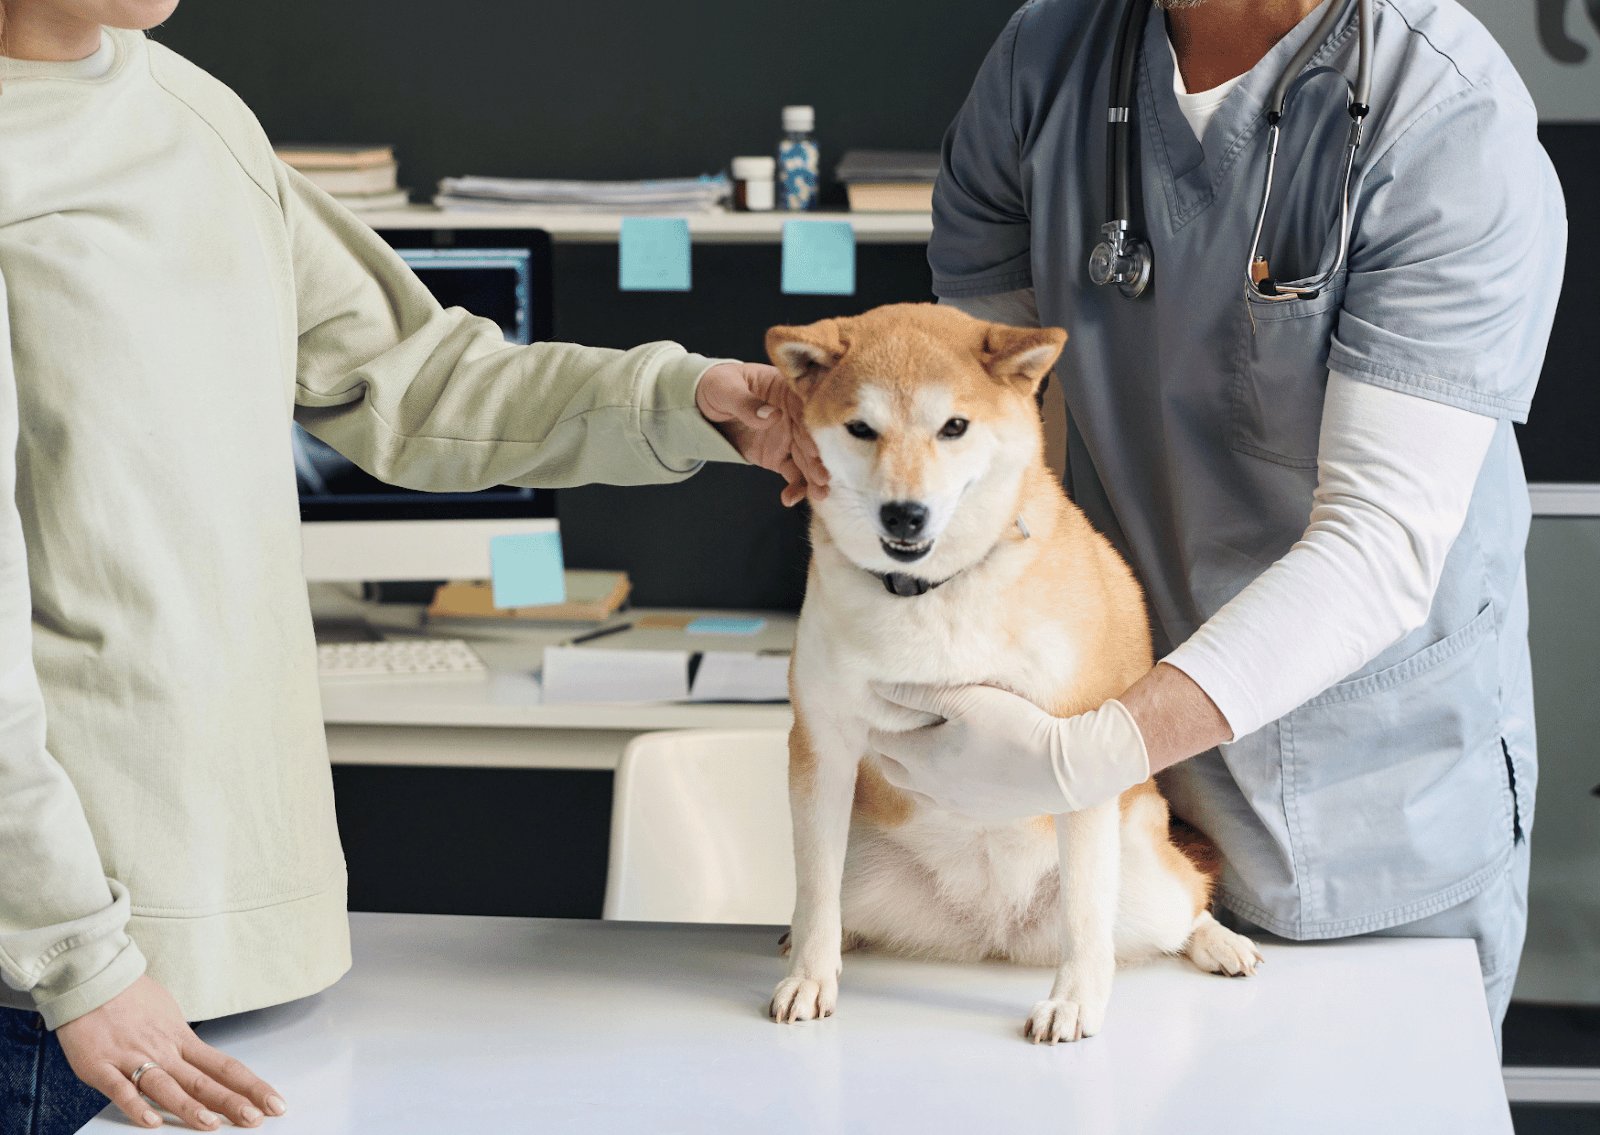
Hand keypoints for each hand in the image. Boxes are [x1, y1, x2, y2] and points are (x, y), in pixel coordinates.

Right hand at [56, 975, 284, 1129]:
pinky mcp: (100, 1066)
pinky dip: (135, 1106)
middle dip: (231, 1102)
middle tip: (255, 1120)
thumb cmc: (131, 998)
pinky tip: (151, 1122)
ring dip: (189, 1108)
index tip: (273, 1102)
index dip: (250, 1086)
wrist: (92, 979)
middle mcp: (163, 1051)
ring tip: (211, 1125)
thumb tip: (204, 1061)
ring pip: (166, 1087)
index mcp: (182, 1039)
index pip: (224, 1066)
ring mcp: (132, 1059)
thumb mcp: (169, 1015)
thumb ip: (184, 1043)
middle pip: (203, 1081)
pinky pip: (120, 1090)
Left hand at [696, 362, 828, 506]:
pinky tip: (790, 498)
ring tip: (819, 494)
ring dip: (813, 477)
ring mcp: (788, 437)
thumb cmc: (718, 384)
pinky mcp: (779, 456)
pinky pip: (792, 473)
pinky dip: (795, 487)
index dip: (813, 428)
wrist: (701, 402)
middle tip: (824, 477)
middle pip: (811, 438)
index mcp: (787, 391)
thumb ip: (747, 403)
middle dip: (819, 459)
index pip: (806, 409)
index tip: (817, 447)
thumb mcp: (726, 388)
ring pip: (807, 460)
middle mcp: (794, 415)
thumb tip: (772, 415)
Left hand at [867, 683, 1149, 820]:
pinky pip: (944, 801)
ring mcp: (956, 807)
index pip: (881, 742)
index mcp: (922, 760)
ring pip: (917, 789)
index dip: (880, 721)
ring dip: (913, 768)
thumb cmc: (1014, 727)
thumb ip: (919, 693)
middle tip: (899, 722)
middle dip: (890, 746)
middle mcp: (932, 790)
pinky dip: (938, 784)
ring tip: (925, 743)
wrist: (1065, 770)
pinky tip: (956, 766)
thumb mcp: (965, 699)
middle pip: (893, 769)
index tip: (885, 704)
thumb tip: (879, 687)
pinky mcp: (980, 815)